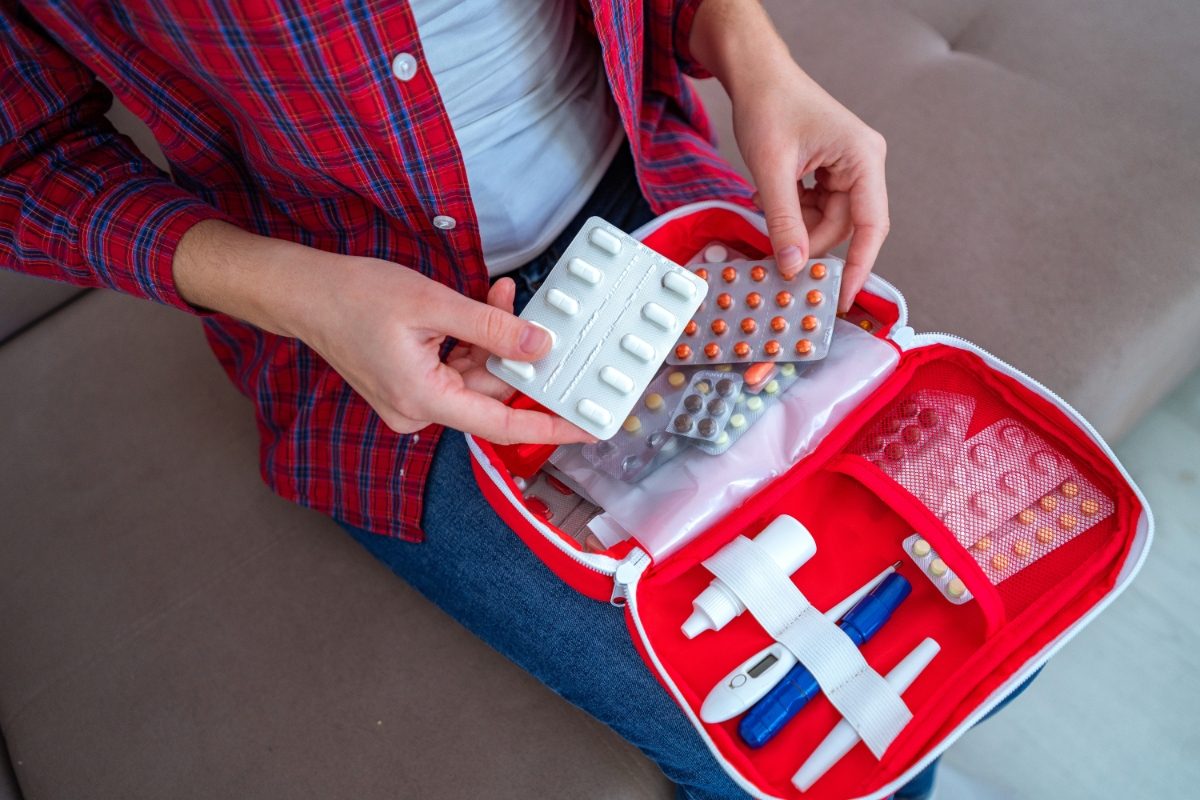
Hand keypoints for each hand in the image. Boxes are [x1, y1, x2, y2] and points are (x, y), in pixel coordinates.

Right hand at [173, 220, 593, 444]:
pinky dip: (469, 341)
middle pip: (489, 392)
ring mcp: (412, 401)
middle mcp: (418, 411)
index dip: (550, 426)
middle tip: (528, 309)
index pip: (503, 426)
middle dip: (512, 352)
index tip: (587, 427)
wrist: (304, 293)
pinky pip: (454, 369)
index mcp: (424, 399)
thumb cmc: (354, 296)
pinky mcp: (409, 386)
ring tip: (497, 294)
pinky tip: (476, 307)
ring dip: (490, 339)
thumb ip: (492, 328)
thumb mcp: (434, 303)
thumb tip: (539, 347)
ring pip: (474, 376)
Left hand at [690, 0, 890, 310]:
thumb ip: (784, 221)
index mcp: (863, 158)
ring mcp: (849, 166)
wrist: (756, 74)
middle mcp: (864, 163)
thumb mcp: (771, 170)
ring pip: (829, 220)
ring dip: (798, 227)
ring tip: (766, 210)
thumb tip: (793, 267)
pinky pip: (818, 206)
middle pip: (846, 226)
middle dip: (810, 242)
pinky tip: (771, 200)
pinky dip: (794, 213)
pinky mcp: (832, 169)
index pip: (871, 225)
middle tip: (776, 255)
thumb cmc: (768, 106)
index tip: (841, 298)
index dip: (858, 266)